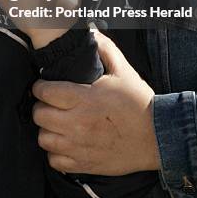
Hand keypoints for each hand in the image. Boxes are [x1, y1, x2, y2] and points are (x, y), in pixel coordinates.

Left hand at [32, 31, 159, 174]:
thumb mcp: (123, 70)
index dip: (40, 86)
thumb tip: (91, 33)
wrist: (157, 137)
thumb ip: (104, 48)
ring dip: (46, 129)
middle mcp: (77, 123)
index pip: (45, 91)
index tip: (44, 85)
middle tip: (50, 103)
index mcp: (84, 98)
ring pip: (43, 139)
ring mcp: (79, 146)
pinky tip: (65, 142)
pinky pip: (54, 161)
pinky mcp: (84, 165)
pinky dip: (55, 152)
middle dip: (41, 106)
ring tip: (56, 122)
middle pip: (39, 115)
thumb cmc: (139, 103)